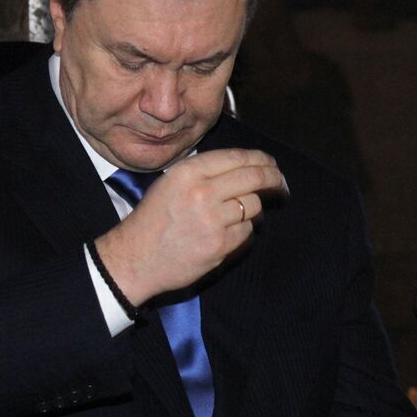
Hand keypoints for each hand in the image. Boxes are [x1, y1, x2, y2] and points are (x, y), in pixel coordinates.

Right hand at [93, 148, 287, 304]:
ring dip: (255, 208)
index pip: (238, 158)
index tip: (270, 164)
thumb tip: (247, 166)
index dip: (261, 160)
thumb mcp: (171, 183)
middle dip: (274, 179)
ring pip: (254, 206)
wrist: (135, 259)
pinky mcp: (220, 246)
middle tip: (280, 183)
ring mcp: (212, 221)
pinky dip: (244, 231)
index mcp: (188, 172)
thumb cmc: (153, 220)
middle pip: (255, 178)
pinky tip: (229, 232)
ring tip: (244, 212)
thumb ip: (205, 171)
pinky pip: (247, 232)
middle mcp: (202, 193)